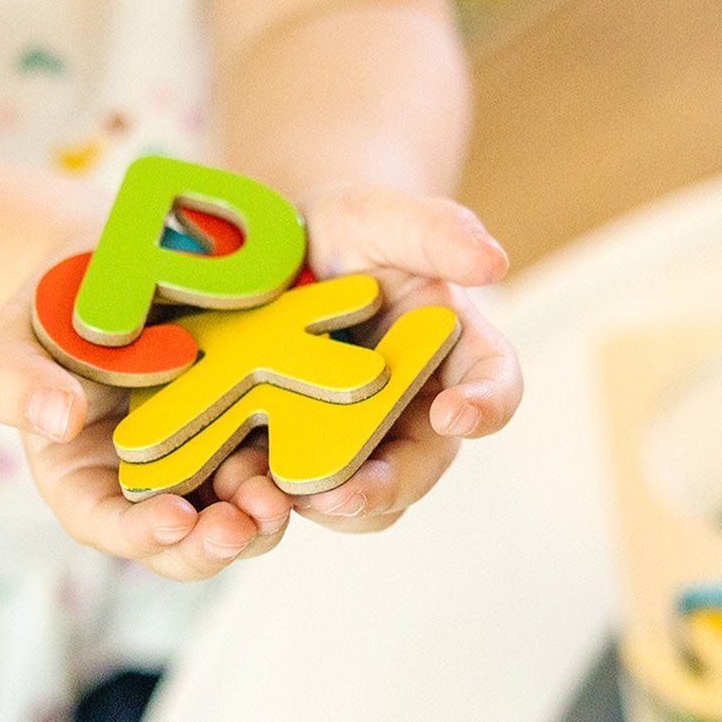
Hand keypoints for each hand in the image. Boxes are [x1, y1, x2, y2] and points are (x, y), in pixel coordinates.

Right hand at [0, 269, 291, 581]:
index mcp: (85, 482)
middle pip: (185, 540)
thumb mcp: (14, 338)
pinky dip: (294, 457)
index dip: (143, 534)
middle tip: (249, 521)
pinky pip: (277, 452)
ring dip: (265, 510)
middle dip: (218, 541)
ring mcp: (205, 457)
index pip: (110, 527)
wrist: (110, 265)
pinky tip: (310, 441)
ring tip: (284, 489)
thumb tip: (58, 419)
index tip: (177, 519)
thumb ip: (19, 383)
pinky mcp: (249, 423)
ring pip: (240, 509)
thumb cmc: (49, 311)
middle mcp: (149, 486)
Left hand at [271, 185, 518, 533]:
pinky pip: (291, 489)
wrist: (284, 248)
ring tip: (270, 497)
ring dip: (319, 505)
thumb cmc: (348, 227)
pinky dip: (265, 494)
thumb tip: (494, 261)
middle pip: (416, 467)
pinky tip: (227, 485)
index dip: (486, 405)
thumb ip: (436, 232)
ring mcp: (356, 436)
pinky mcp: (298, 448)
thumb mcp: (384, 216)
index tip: (456, 413)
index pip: (495, 384)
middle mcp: (415, 407)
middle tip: (338, 497)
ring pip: (357, 498)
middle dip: (380, 488)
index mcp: (454, 350)